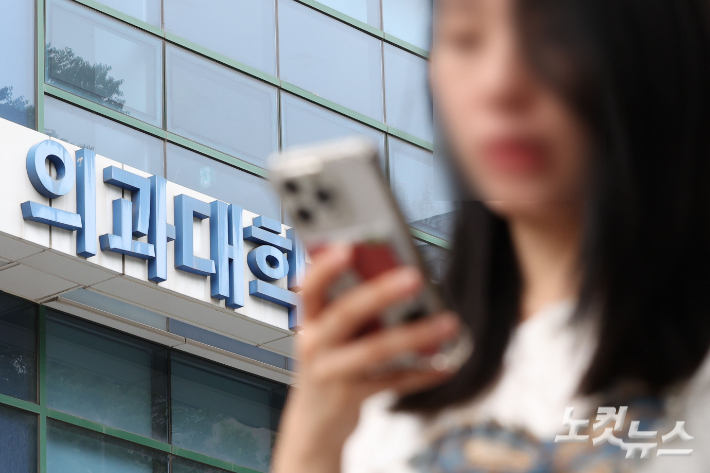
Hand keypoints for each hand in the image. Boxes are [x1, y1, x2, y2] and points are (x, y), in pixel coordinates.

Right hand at [272, 244, 459, 472]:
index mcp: (309, 321)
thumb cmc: (328, 367)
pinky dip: (422, 373)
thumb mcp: (328, 336)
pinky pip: (392, 381)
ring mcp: (331, 372)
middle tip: (414, 278)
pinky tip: (446, 365)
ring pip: (374, 351)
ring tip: (448, 323)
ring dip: (415, 335)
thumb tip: (396, 276)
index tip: (347, 248)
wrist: (313, 425)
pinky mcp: (351, 397)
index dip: (325, 267)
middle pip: (345, 315)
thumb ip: (351, 310)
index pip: (310, 288)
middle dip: (380, 294)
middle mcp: (315, 345)